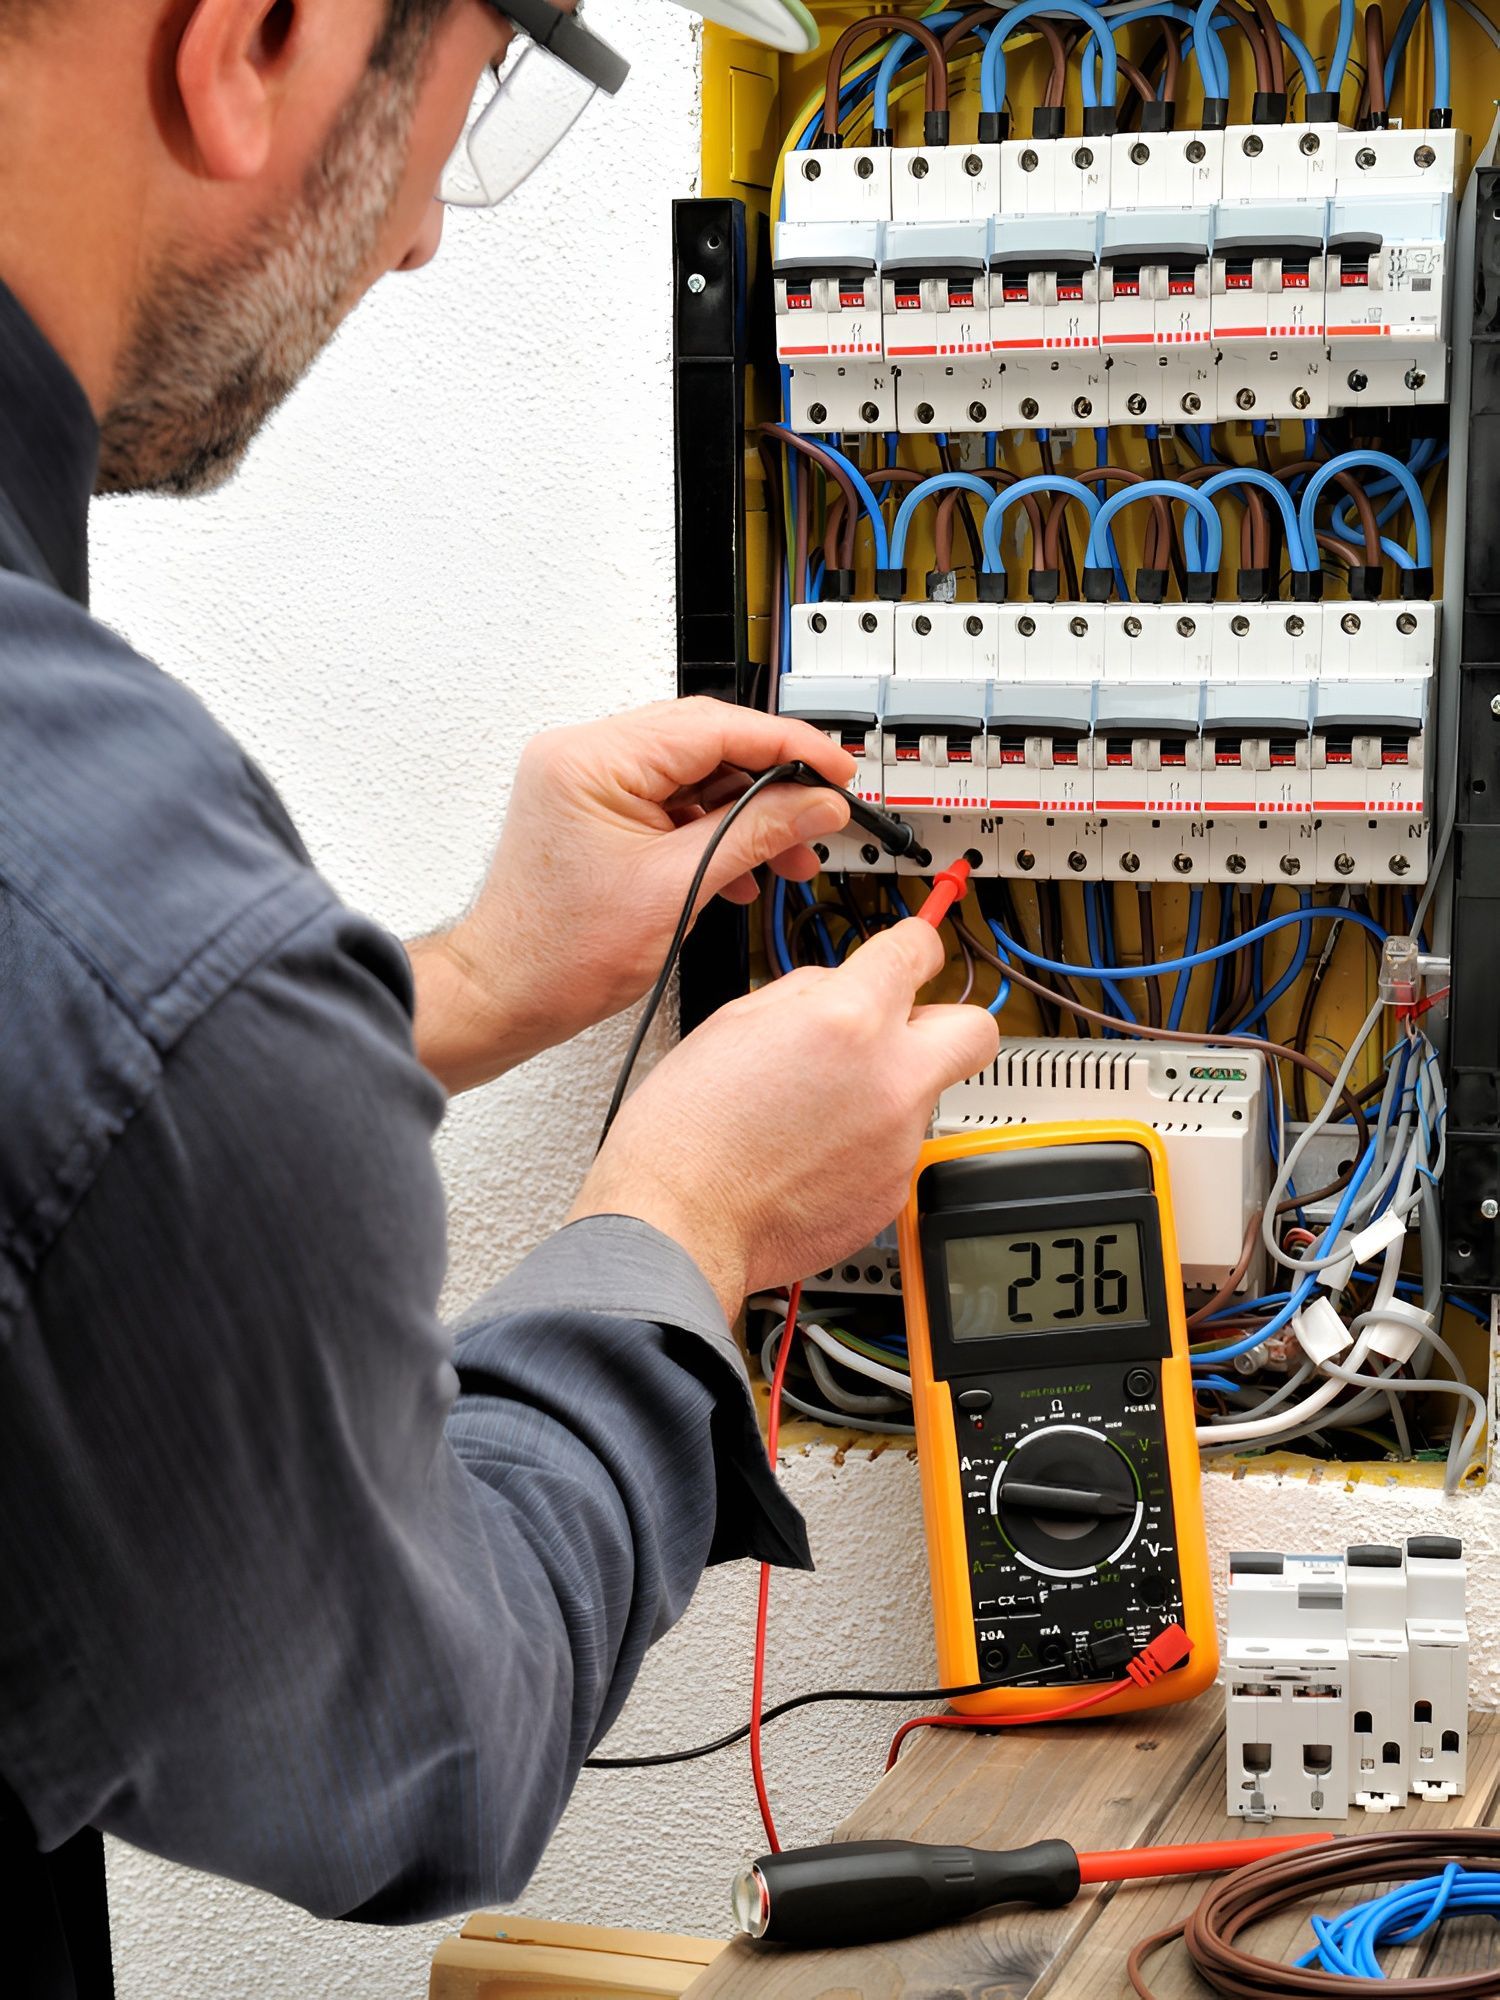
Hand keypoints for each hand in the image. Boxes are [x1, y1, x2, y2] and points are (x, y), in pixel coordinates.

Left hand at [408, 699, 855, 1091]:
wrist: (508, 995)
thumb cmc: (559, 955)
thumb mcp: (678, 889)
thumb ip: (757, 834)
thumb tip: (815, 805)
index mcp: (591, 760)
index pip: (713, 726)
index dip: (787, 747)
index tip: (833, 769)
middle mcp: (583, 757)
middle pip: (707, 742)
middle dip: (772, 782)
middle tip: (821, 811)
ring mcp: (588, 782)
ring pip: (695, 774)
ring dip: (748, 813)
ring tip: (787, 855)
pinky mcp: (597, 810)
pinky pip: (672, 801)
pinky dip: (715, 829)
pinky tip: (743, 868)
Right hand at [567, 920, 1000, 1318]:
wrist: (680, 1220)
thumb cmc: (689, 1129)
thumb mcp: (735, 1020)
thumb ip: (808, 991)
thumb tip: (840, 988)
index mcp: (848, 1019)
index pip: (917, 952)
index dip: (915, 946)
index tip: (914, 954)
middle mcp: (890, 1078)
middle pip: (977, 1030)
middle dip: (946, 1022)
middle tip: (905, 1031)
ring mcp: (898, 1141)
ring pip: (924, 1094)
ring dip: (887, 1091)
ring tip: (817, 1111)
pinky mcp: (892, 1191)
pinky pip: (897, 1149)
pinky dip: (866, 1145)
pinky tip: (813, 1152)